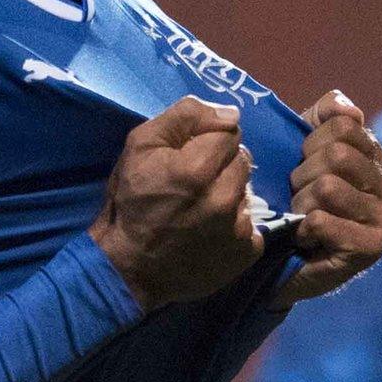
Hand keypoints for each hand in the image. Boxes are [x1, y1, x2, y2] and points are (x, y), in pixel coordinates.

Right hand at [89, 95, 264, 311]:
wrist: (128, 268)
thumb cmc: (130, 203)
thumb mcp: (140, 145)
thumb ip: (184, 117)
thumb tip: (230, 113)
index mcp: (199, 168)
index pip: (230, 132)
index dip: (208, 139)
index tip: (189, 154)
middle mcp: (226, 197)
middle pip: (242, 159)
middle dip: (221, 164)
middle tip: (194, 181)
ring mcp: (239, 227)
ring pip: (247, 190)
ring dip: (229, 192)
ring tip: (201, 207)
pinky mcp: (247, 252)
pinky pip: (252, 223)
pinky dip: (235, 224)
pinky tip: (211, 231)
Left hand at [272, 91, 381, 308]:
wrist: (282, 257)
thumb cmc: (294, 197)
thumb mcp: (304, 148)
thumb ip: (325, 116)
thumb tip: (347, 109)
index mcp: (377, 157)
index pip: (343, 125)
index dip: (309, 144)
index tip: (304, 165)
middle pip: (337, 155)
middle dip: (302, 176)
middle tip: (300, 196)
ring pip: (327, 187)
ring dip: (301, 204)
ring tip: (303, 217)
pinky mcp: (371, 248)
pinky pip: (320, 221)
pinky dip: (302, 229)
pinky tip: (307, 239)